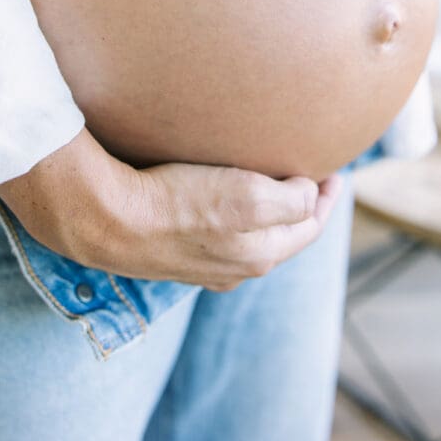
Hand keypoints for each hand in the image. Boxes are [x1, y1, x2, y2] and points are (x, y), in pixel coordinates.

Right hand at [0, 126, 341, 290]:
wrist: (107, 221)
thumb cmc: (177, 204)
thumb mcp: (248, 198)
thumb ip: (291, 200)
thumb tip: (307, 193)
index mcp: (261, 255)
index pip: (309, 226)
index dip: (325, 197)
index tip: (333, 172)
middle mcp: (237, 268)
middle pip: (284, 234)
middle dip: (302, 207)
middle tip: (308, 175)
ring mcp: (205, 265)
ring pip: (253, 236)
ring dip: (270, 211)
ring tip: (272, 183)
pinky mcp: (177, 253)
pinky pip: (222, 235)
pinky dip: (237, 216)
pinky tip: (224, 197)